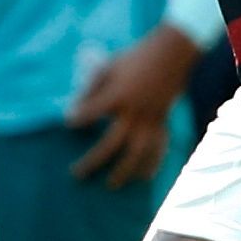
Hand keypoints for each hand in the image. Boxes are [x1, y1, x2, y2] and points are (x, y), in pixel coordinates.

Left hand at [65, 23, 197, 189]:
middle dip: (93, 161)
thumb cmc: (135, 58)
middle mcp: (133, 113)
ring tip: (111, 185)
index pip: (90, 114)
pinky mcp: (162, 122)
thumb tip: (75, 108)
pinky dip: (152, 164)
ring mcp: (150, 120)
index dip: (78, 120)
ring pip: (136, 154)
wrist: (171, 54)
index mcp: (117, 96)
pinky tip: (144, 177)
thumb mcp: (109, 66)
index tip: (70, 124)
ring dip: (123, 172)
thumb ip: (92, 88)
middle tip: (77, 174)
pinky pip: (158, 148)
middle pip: (110, 145)